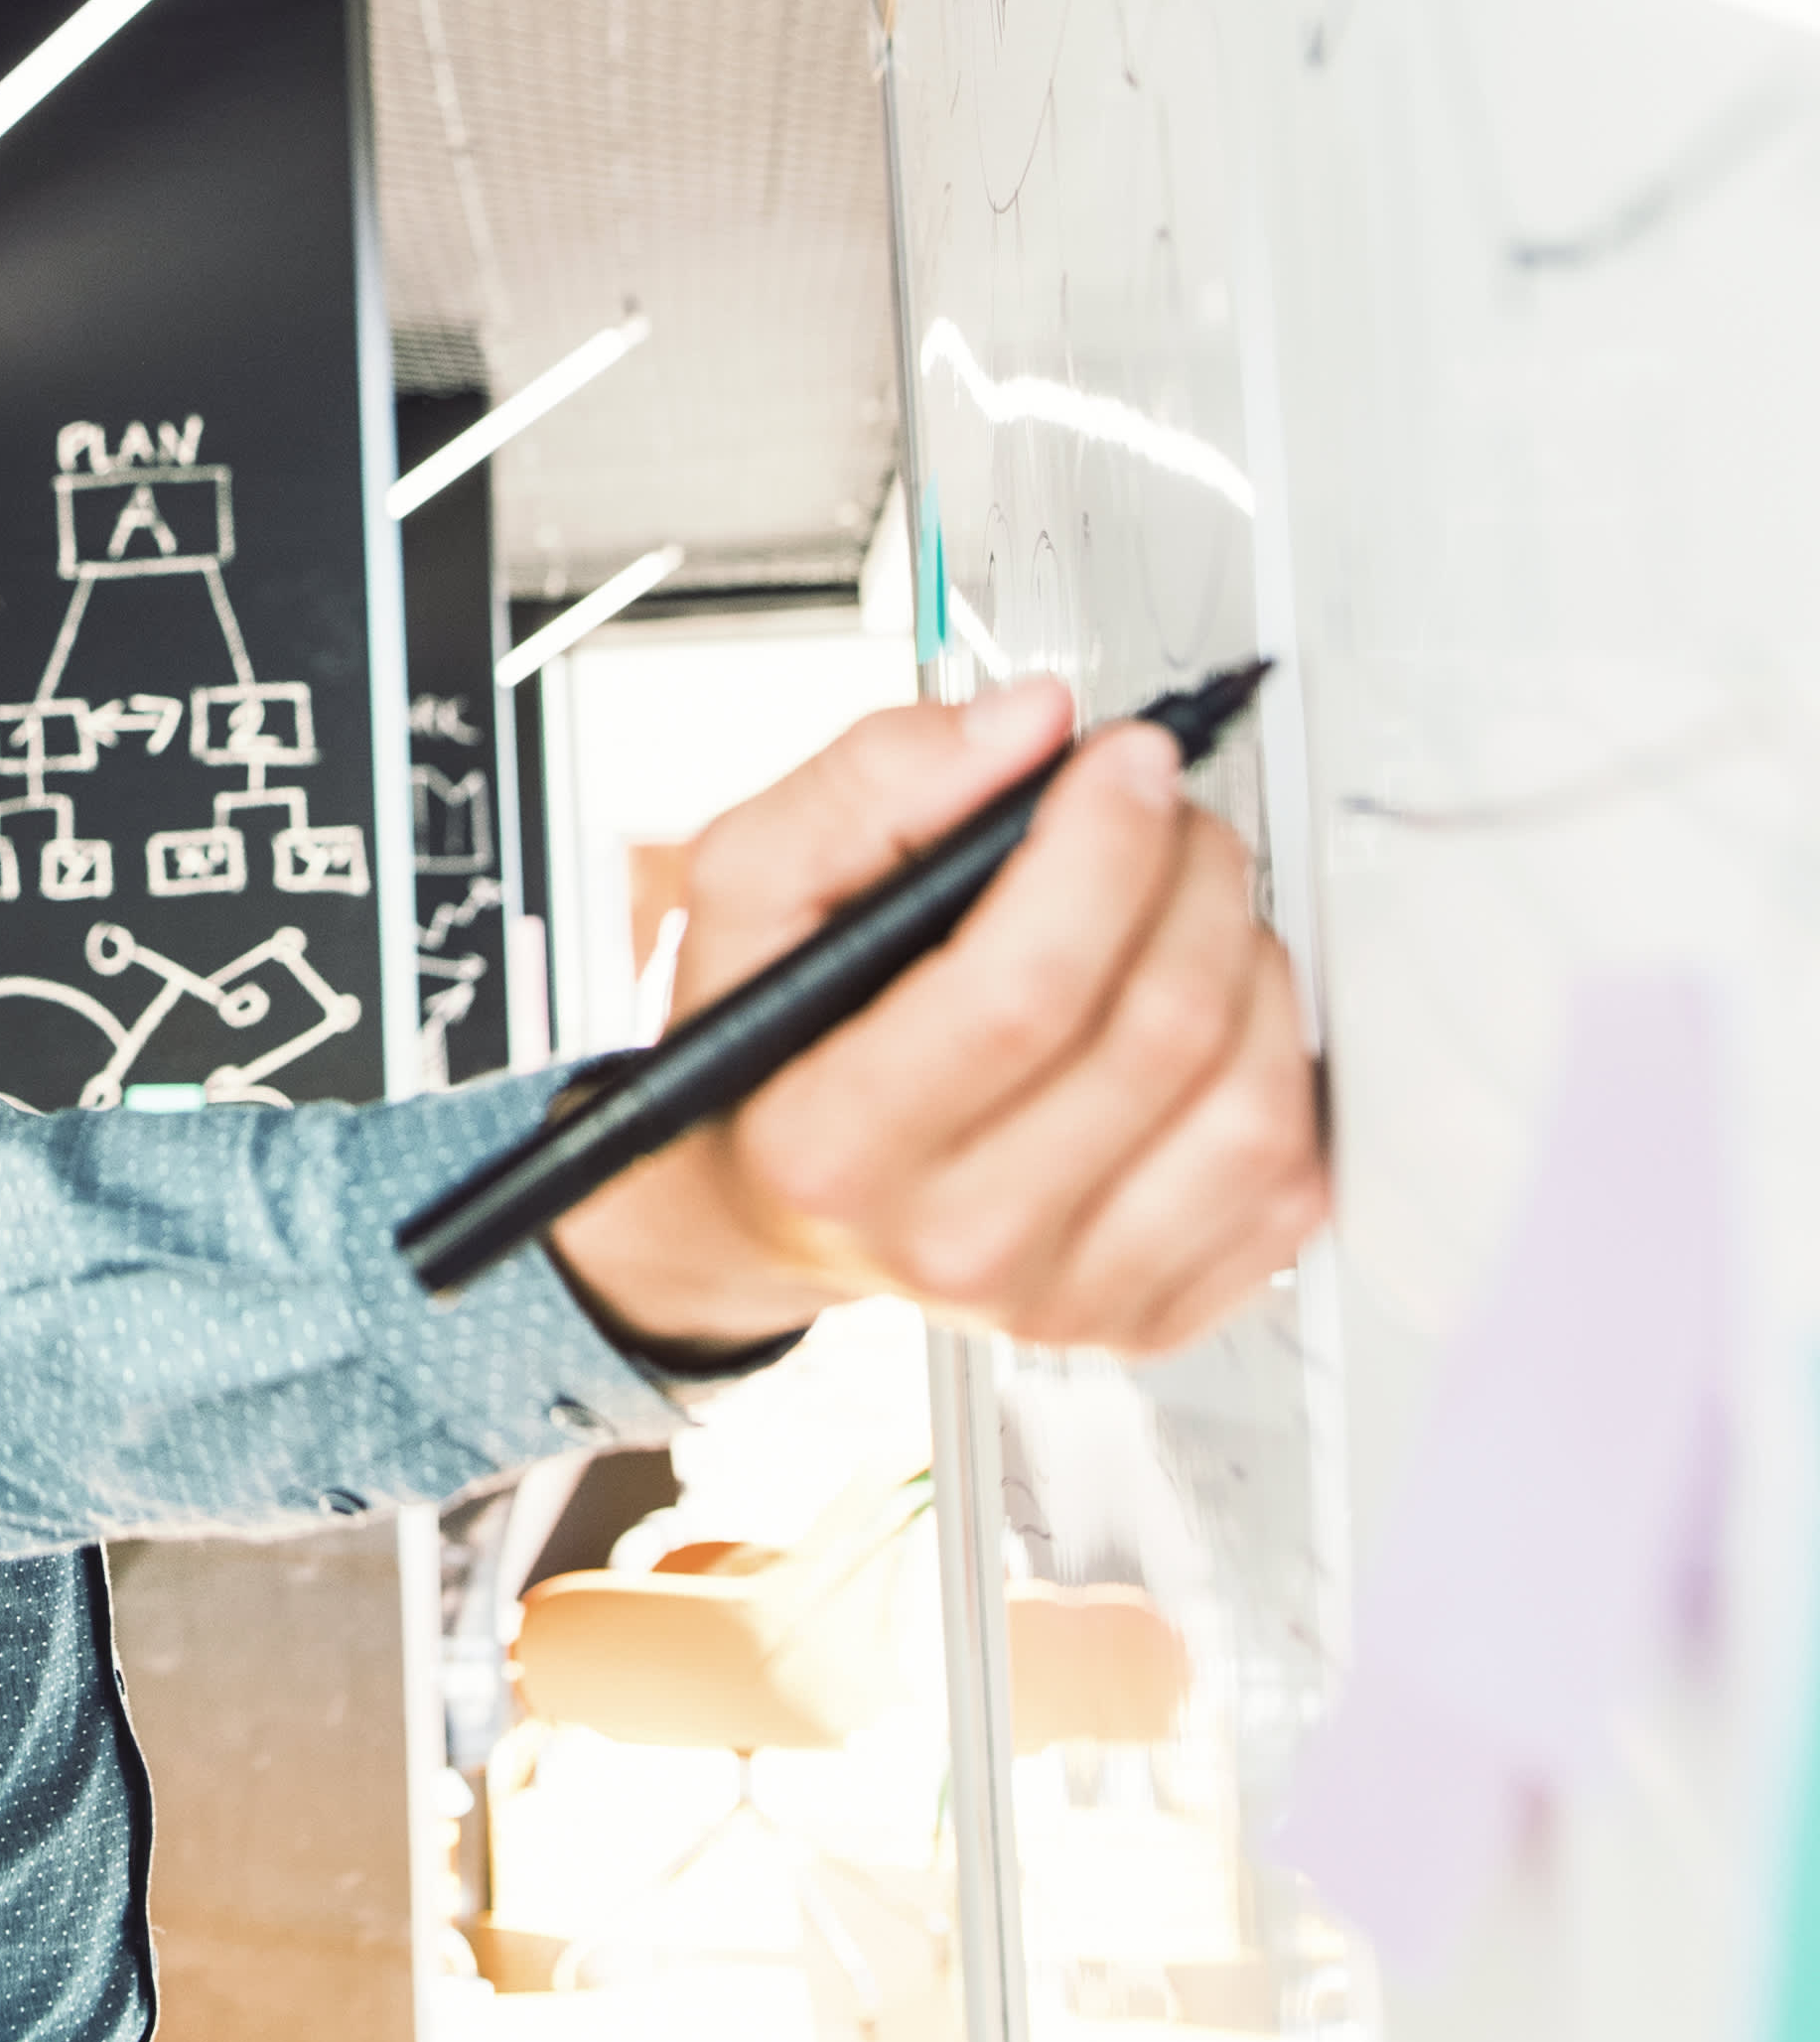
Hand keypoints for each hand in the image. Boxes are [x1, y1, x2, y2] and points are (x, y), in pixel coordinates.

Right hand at [545, 678, 1330, 1357]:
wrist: (771, 1205)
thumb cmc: (772, 1044)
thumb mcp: (750, 888)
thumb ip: (869, 782)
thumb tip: (1029, 724)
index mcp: (831, 1146)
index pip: (1022, 991)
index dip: (1103, 850)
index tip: (1122, 765)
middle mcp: (950, 1243)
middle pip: (1158, 1034)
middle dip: (1193, 875)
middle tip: (1168, 816)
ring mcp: (1062, 1296)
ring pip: (1249, 1106)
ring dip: (1252, 964)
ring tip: (1192, 911)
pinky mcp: (1150, 1317)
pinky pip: (1291, 1184)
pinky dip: (1282, 1069)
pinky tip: (1212, 1019)